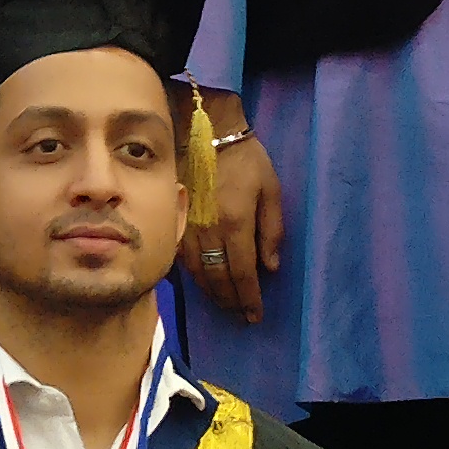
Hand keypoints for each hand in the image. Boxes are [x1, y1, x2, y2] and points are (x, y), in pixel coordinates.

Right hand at [192, 91, 281, 325]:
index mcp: (235, 224)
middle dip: (231, 301)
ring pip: (198, 274)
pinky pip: (183, 260)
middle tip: (241, 316)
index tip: (256, 316)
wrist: (206, 133)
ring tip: (225, 305)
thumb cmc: (245, 159)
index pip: (241, 273)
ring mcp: (188, 229)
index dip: (249, 297)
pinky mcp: (176, 222)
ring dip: (212, 294)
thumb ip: (272, 230)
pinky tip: (203, 283)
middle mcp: (209, 233)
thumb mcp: (270, 189)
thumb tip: (270, 267)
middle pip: (218, 279)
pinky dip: (195, 278)